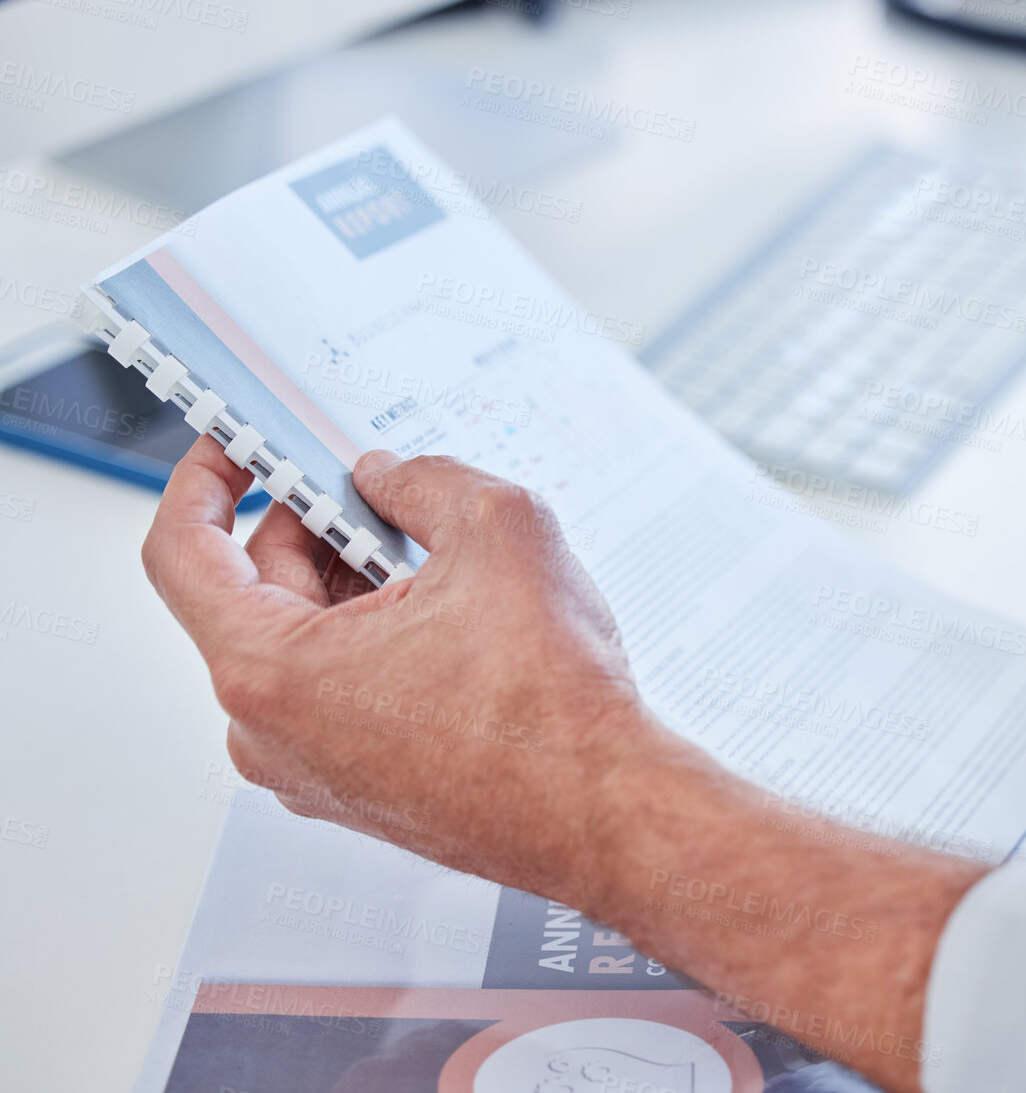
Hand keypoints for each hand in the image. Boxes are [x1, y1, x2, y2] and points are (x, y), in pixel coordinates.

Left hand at [141, 438, 981, 1092]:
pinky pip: (338, 693)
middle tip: (380, 490)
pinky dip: (376, 641)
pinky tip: (452, 620)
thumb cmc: (554, 709)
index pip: (182, 551)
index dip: (206, 479)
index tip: (235, 449)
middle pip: (252, 593)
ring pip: (303, 645)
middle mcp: (270, 734)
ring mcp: (310, 772)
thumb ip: (424, 478)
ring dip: (354, 587)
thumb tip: (390, 475)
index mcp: (270, 670)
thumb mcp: (500, 530)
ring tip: (438, 562)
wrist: (607, 812)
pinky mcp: (356, 790)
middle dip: (314, 529)